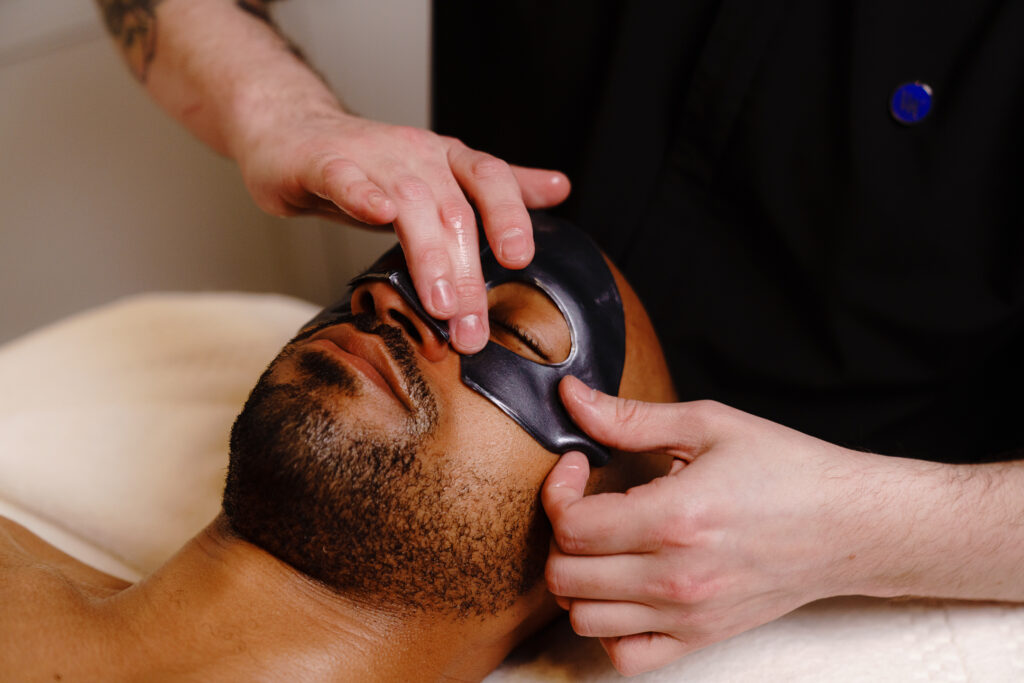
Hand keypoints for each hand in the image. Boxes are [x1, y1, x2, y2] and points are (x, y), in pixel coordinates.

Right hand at [233, 106, 569, 352]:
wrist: (293, 131)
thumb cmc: (372, 165)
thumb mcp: (442, 175)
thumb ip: (497, 189)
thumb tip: (559, 188)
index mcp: (449, 160)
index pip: (491, 180)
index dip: (509, 216)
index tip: (521, 260)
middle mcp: (418, 155)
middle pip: (453, 210)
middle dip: (467, 272)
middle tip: (472, 327)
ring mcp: (371, 158)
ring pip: (408, 202)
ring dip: (429, 254)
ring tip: (440, 303)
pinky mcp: (324, 164)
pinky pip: (346, 178)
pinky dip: (362, 194)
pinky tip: (377, 214)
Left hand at [542, 377, 887, 674]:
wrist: (850, 524)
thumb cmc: (786, 470)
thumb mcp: (708, 425)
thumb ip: (630, 417)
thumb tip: (572, 397)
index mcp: (674, 518)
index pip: (571, 526)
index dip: (558, 490)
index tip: (577, 466)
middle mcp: (675, 577)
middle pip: (566, 575)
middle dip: (560, 532)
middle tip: (586, 501)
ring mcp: (687, 616)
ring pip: (583, 619)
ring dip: (578, 579)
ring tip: (601, 544)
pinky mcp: (700, 637)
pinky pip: (626, 656)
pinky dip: (607, 628)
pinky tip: (621, 589)